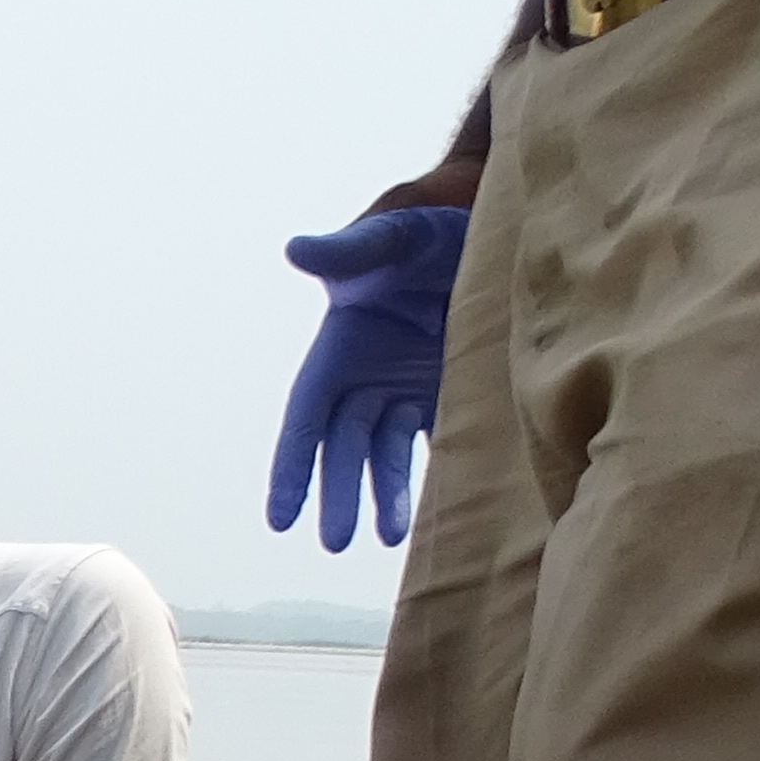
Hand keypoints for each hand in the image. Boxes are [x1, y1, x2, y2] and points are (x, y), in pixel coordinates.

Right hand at [265, 206, 465, 551]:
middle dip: (338, 495)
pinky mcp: (447, 389)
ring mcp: (406, 388)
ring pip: (386, 453)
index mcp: (338, 351)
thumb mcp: (388, 237)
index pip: (305, 421)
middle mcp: (366, 378)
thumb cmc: (426, 223)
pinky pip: (434, 439)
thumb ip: (347, 249)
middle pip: (343, 448)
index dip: (291, 468)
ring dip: (384, 495)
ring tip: (389, 537)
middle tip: (337, 541)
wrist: (479, 219)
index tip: (280, 520)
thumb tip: (295, 248)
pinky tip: (438, 508)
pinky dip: (432, 472)